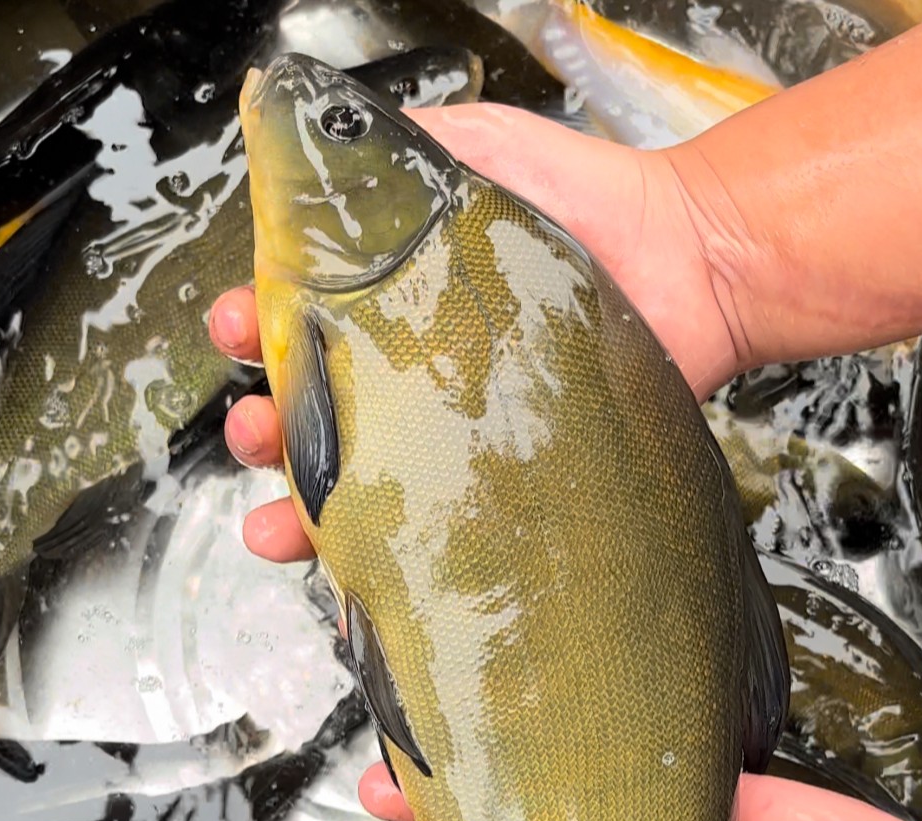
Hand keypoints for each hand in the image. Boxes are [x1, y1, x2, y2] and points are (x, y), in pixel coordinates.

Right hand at [210, 101, 744, 563]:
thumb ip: (400, 154)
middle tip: (253, 429)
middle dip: (261, 428)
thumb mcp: (478, 152)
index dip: (251, 324)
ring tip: (273, 519)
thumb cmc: (589, 203)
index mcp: (394, 301)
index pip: (298, 320)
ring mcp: (454, 433)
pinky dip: (374, 559)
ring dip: (295, 507)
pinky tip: (344, 569)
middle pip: (312, 413)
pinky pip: (427, 530)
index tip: (233, 323)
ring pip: (354, 485)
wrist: (688, 263)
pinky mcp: (498, 482)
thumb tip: (319, 150)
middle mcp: (415, 372)